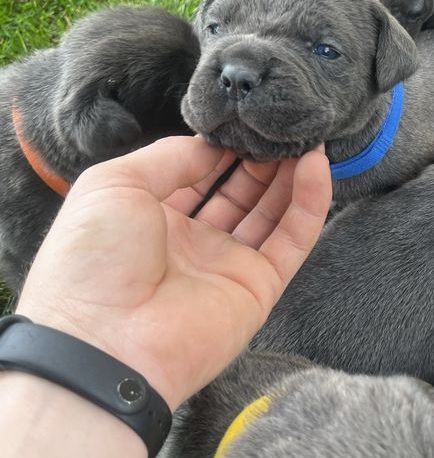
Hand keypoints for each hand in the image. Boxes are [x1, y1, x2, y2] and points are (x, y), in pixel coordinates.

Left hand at [16, 136, 331, 409]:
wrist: (103, 342)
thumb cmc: (92, 259)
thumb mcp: (114, 183)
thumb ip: (170, 156)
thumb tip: (215, 146)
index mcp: (149, 217)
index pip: (197, 172)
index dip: (222, 145)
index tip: (245, 116)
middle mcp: (190, 242)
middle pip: (239, 190)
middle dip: (260, 156)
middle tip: (281, 123)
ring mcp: (226, 266)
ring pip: (271, 212)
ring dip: (290, 173)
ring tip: (305, 135)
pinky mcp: (259, 288)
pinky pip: (292, 239)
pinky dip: (310, 203)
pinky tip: (317, 165)